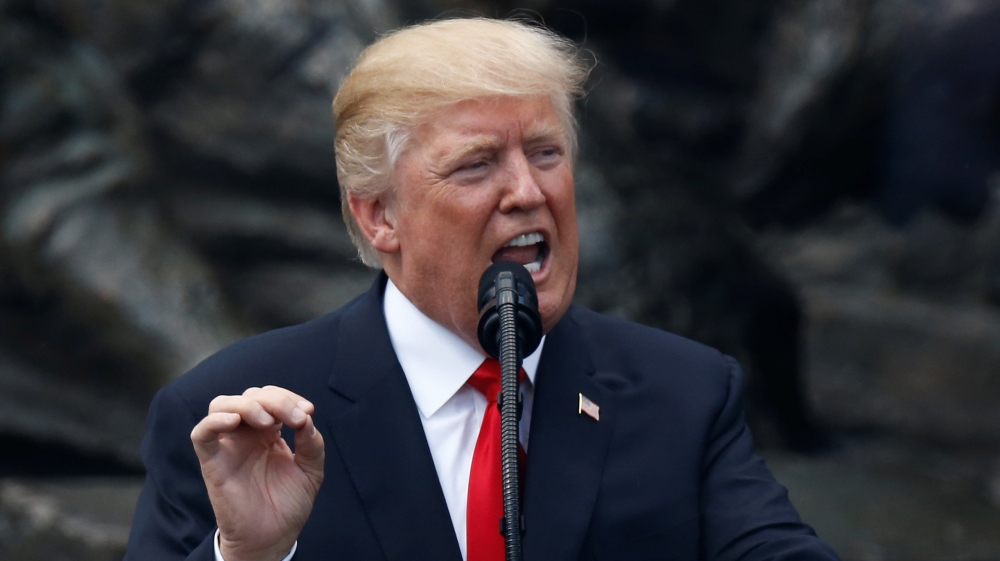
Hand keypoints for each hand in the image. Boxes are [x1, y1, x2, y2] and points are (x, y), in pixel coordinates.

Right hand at [191, 386, 324, 560]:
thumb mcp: (311, 470)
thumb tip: (306, 417)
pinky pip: (201, 433)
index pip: (272, 398)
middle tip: (295, 418)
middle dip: (276, 400)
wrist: (273, 537)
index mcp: (269, 432)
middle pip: (250, 396)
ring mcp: (228, 446)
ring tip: (268, 422)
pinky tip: (235, 421)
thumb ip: (312, 443)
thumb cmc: (288, 504)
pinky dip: (215, 420)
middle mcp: (247, 434)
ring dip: (247, 404)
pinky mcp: (212, 461)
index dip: (290, 398)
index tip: (308, 411)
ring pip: (222, 404)